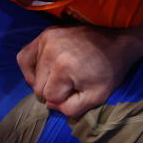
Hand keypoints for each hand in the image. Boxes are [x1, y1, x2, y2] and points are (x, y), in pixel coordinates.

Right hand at [17, 24, 142, 117]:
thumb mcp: (97, 97)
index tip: (79, 90)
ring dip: (44, 80)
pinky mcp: (46, 34)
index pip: (49, 97)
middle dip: (54, 90)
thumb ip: (70, 108)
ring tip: (61, 77)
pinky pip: (24, 55)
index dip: (63, 99)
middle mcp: (50, 51)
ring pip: (32, 74)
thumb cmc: (109, 70)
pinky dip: (30, 67)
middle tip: (73, 82)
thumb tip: (50, 105)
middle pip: (38, 87)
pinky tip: (41, 72)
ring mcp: (47, 40)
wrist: (118, 41)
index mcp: (63, 68)